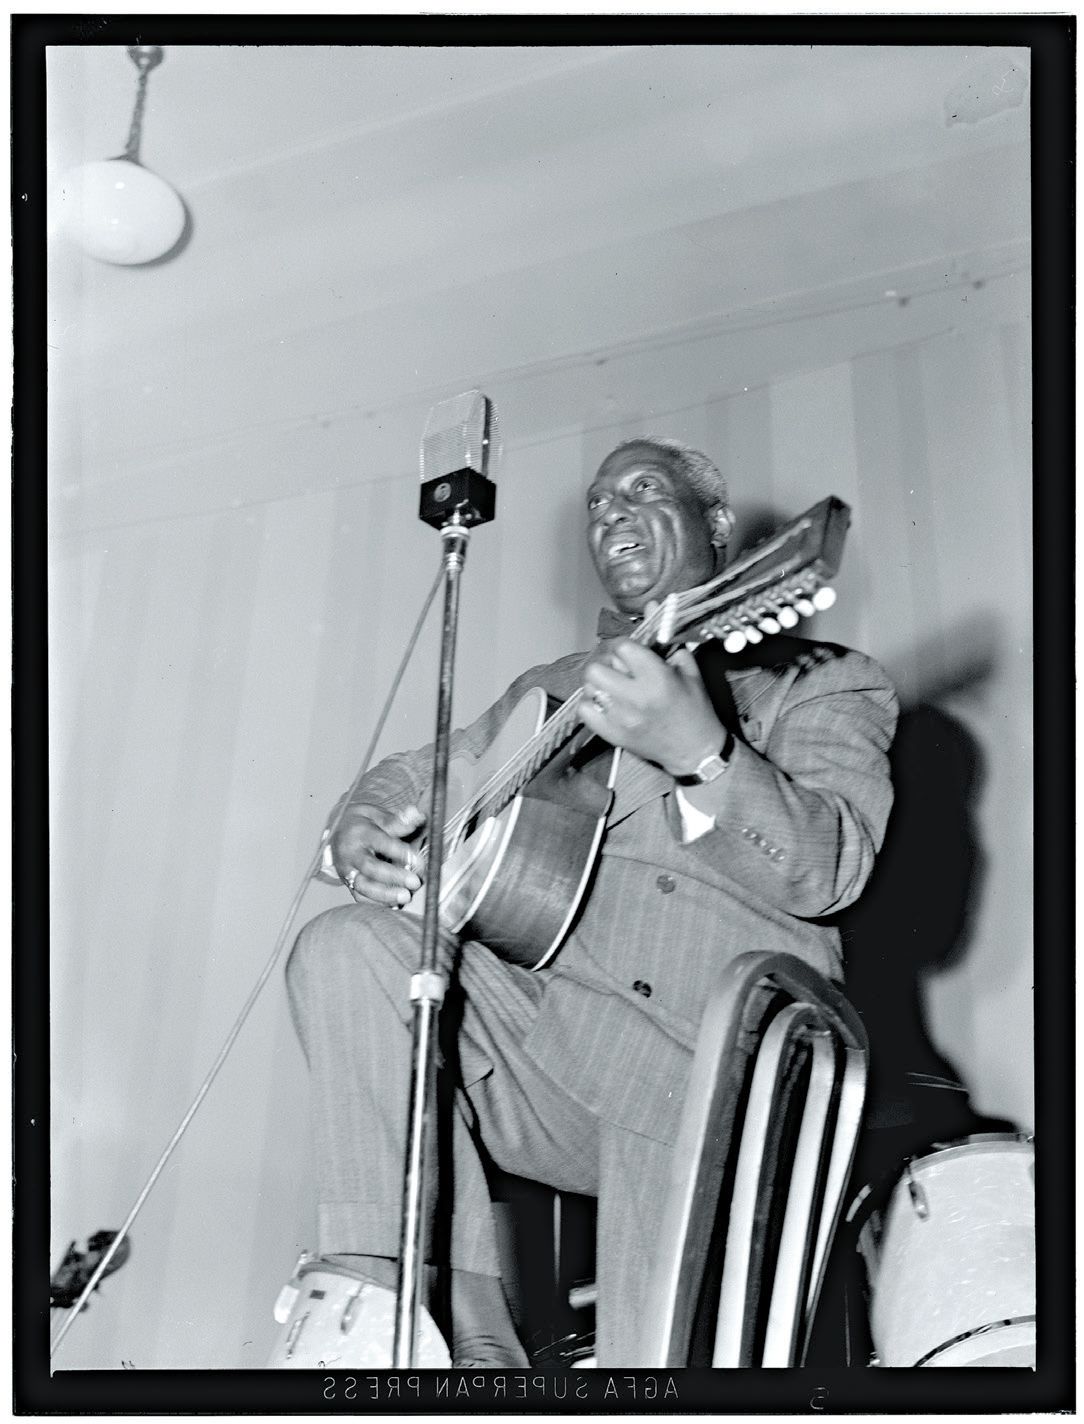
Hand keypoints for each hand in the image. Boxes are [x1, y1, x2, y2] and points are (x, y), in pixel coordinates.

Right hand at [331, 802, 425, 905]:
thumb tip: (417, 815)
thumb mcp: (377, 815)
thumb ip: (398, 819)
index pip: (381, 843)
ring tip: (405, 897)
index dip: (401, 852)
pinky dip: (375, 903)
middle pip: (371, 867)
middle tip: (415, 882)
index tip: (419, 860)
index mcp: (361, 833)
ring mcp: (347, 870)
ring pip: (363, 886)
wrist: (336, 831)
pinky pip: (359, 896)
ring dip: (385, 894)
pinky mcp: (347, 882)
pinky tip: (394, 905)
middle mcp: (351, 853)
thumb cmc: (362, 823)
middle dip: (394, 876)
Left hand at [579, 640, 724, 776]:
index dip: (622, 644)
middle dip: (605, 662)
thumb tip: (649, 606)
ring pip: (588, 688)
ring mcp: (621, 718)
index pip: (622, 647)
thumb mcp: (688, 669)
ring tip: (611, 685)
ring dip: (597, 682)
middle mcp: (636, 697)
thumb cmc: (695, 708)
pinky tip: (605, 702)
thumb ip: (666, 639)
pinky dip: (591, 703)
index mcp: (657, 678)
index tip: (628, 650)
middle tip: (615, 666)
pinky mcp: (613, 735)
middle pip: (596, 667)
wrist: (695, 751)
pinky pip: (585, 711)